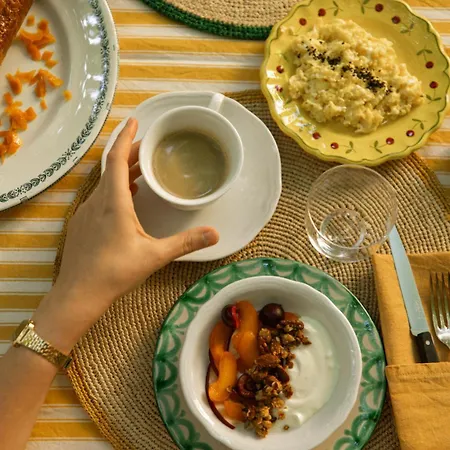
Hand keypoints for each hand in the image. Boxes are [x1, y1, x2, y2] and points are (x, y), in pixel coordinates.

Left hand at [33, 118, 218, 351]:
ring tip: (142, 171)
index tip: (134, 122)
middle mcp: (96, 201)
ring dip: (122, 173)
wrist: (78, 294)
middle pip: (112, 168)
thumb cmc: (115, 272)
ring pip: (104, 183)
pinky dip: (114, 189)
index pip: (117, 159)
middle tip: (149, 148)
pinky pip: (99, 197)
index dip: (125, 138)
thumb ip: (185, 242)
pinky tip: (125, 200)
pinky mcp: (81, 224)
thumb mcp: (154, 255)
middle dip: (130, 154)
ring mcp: (85, 212)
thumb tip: (215, 234)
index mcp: (113, 202)